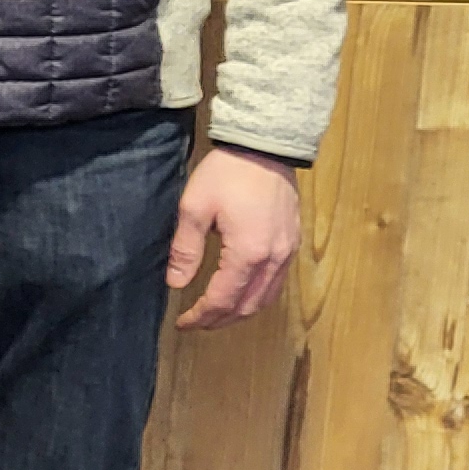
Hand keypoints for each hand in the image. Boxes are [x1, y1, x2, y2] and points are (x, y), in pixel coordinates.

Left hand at [169, 145, 301, 328]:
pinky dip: (257, 297)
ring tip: (215, 315)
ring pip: (266, 298)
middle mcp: (273, 259)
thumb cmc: (227, 173)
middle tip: (196, 323)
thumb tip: (176, 284)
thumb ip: (185, 250)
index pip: (223, 299)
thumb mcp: (195, 208)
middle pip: (247, 306)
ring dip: (240, 312)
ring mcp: (287, 252)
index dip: (201, 316)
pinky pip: (276, 283)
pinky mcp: (292, 242)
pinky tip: (240, 294)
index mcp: (248, 253)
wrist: (264, 146)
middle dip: (220, 320)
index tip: (182, 322)